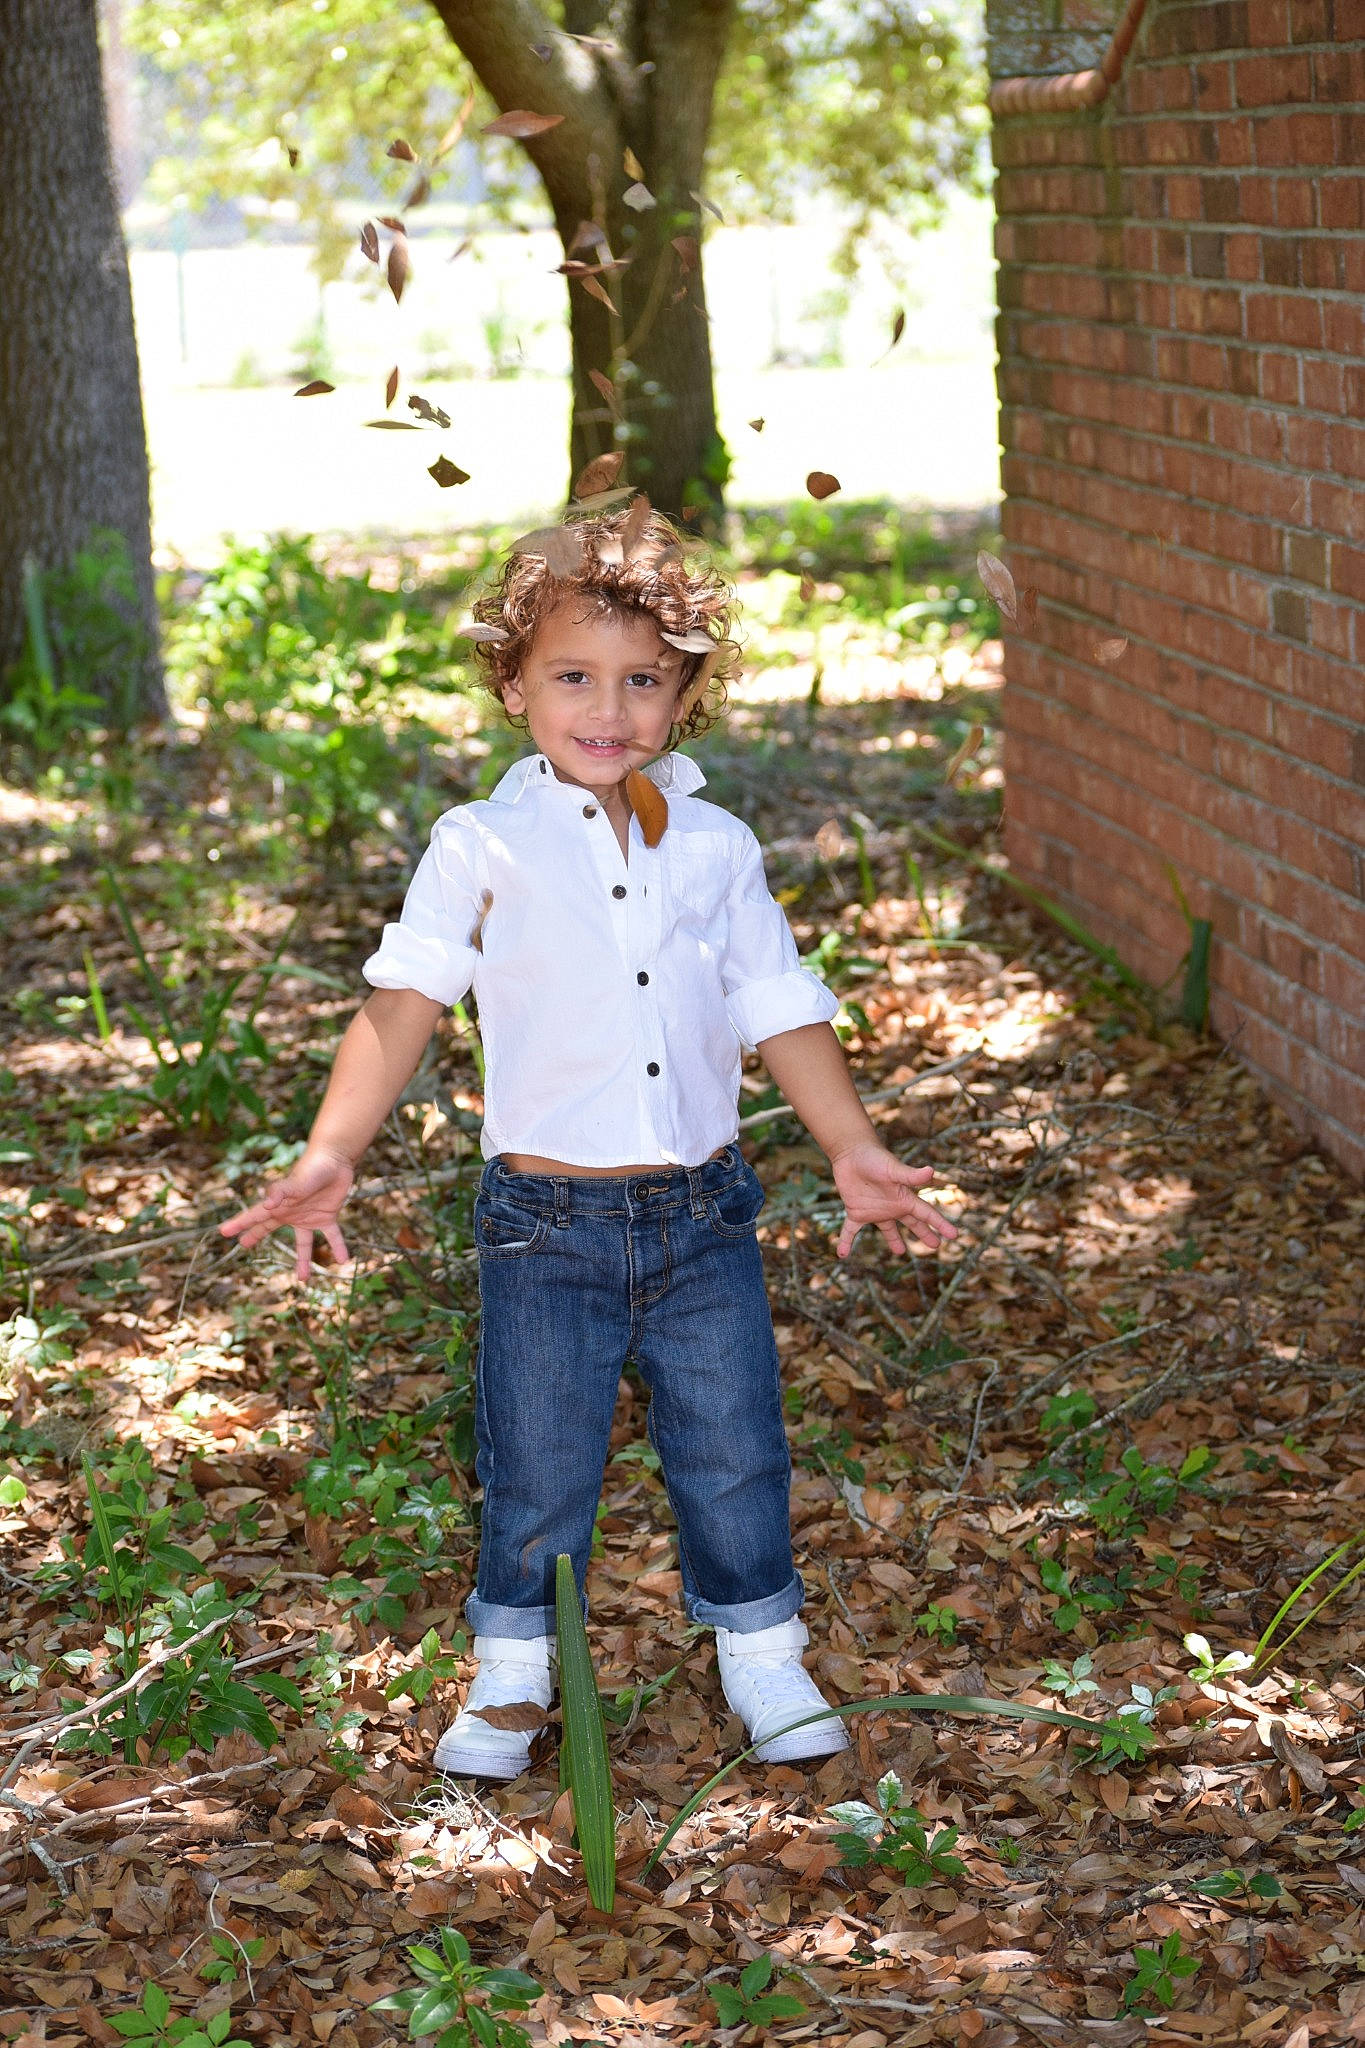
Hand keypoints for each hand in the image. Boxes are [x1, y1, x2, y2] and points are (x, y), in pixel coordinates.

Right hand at [218, 1144, 355, 1282]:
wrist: (336, 1160)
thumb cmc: (313, 1169)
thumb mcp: (295, 1181)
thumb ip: (281, 1192)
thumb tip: (267, 1204)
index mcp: (279, 1205)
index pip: (254, 1216)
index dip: (239, 1224)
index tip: (223, 1231)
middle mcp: (291, 1213)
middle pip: (269, 1227)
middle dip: (255, 1235)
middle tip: (243, 1244)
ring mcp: (309, 1216)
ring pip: (303, 1243)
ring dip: (303, 1260)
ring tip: (303, 1278)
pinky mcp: (327, 1216)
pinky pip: (331, 1236)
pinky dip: (338, 1247)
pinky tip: (343, 1260)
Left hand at [830, 1142, 958, 1258]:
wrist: (851, 1152)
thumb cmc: (874, 1158)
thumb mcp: (893, 1168)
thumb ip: (911, 1175)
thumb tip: (931, 1171)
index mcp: (904, 1198)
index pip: (927, 1214)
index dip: (940, 1224)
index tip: (954, 1235)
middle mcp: (892, 1206)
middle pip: (912, 1223)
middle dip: (925, 1234)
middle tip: (936, 1245)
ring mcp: (874, 1210)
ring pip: (887, 1229)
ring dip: (894, 1240)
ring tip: (900, 1252)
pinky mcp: (855, 1211)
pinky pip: (851, 1230)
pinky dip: (846, 1241)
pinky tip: (842, 1253)